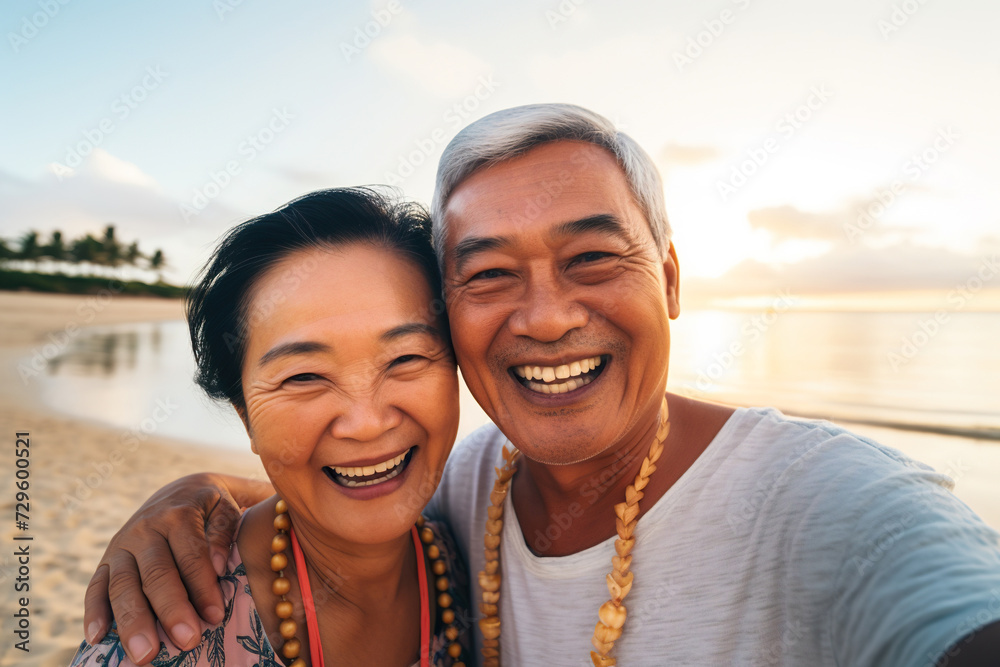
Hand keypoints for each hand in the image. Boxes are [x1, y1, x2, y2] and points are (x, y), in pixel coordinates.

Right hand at [83, 472, 270, 662]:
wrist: (180, 491)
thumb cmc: (211, 509)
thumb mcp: (225, 509)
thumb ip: (224, 533)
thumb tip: (217, 566)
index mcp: (178, 514)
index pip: (190, 554)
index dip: (202, 586)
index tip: (216, 616)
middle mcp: (145, 529)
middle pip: (156, 573)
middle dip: (171, 610)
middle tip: (187, 641)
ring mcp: (121, 545)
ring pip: (123, 585)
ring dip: (133, 621)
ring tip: (145, 655)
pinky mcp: (105, 561)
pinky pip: (95, 587)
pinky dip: (93, 613)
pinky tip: (97, 638)